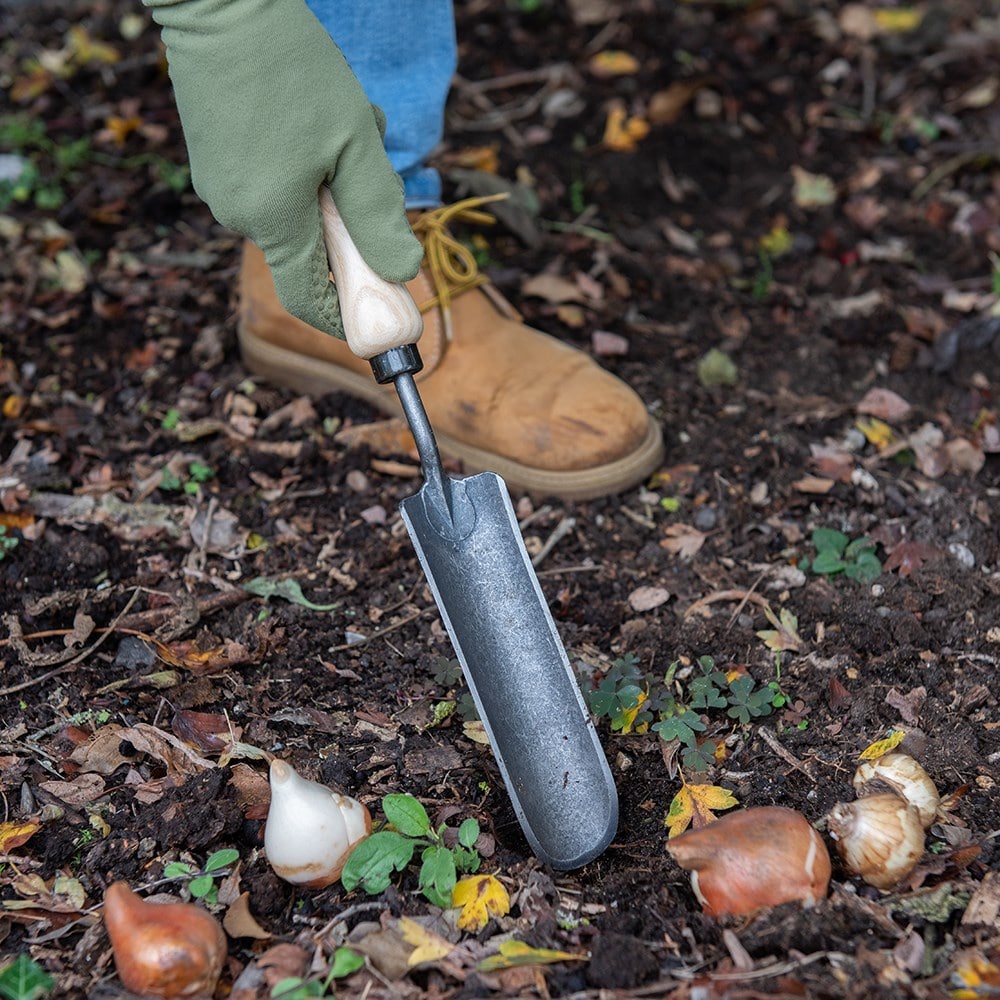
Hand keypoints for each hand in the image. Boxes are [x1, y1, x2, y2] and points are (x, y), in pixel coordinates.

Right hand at [145, 0, 423, 336]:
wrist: (220, 2)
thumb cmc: (294, 69)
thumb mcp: (354, 146)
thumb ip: (378, 218)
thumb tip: (402, 273)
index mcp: (269, 219)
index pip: (307, 299)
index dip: (343, 317)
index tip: (376, 317)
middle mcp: (236, 213)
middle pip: (310, 248)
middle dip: (352, 221)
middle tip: (376, 165)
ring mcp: (220, 186)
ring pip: (297, 210)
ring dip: (335, 181)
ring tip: (347, 123)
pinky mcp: (215, 160)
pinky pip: (274, 184)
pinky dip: (308, 165)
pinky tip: (317, 117)